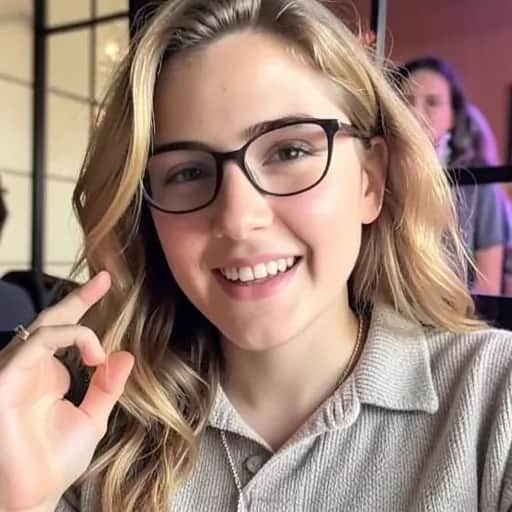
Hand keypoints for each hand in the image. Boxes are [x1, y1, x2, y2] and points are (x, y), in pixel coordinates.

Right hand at [0, 271, 133, 510]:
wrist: (33, 496)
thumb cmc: (56, 461)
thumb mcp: (93, 417)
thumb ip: (107, 386)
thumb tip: (126, 355)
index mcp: (48, 374)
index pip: (65, 331)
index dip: (82, 305)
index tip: (106, 283)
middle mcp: (29, 368)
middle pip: (51, 320)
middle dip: (77, 298)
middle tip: (105, 280)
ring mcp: (13, 373)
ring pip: (42, 329)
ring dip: (77, 329)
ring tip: (98, 352)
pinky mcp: (3, 381)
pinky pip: (32, 346)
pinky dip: (65, 341)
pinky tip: (90, 355)